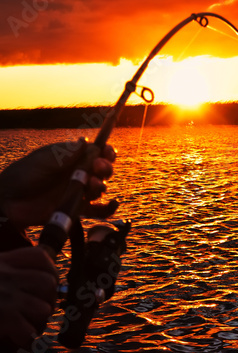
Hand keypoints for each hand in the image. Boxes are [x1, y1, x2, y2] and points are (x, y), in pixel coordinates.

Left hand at [0, 139, 117, 229]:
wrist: (9, 201)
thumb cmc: (23, 175)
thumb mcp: (43, 160)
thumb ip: (65, 153)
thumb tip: (86, 141)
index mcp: (72, 158)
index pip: (96, 153)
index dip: (106, 152)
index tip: (107, 152)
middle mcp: (78, 174)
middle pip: (103, 170)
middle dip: (105, 167)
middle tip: (97, 167)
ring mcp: (78, 192)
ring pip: (100, 188)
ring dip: (100, 185)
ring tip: (90, 185)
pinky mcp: (77, 209)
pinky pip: (99, 211)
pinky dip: (109, 209)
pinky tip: (112, 203)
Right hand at [0, 247, 57, 349]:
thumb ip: (10, 272)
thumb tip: (46, 282)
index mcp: (2, 262)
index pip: (41, 258)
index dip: (51, 272)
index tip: (49, 284)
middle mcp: (5, 275)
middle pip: (48, 283)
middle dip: (49, 300)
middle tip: (38, 310)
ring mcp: (5, 296)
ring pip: (44, 308)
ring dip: (39, 321)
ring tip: (27, 325)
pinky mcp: (4, 317)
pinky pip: (31, 332)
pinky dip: (29, 341)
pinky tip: (21, 340)